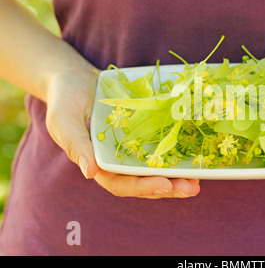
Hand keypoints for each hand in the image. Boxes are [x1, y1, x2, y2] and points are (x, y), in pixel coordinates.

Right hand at [45, 66, 199, 198]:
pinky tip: (194, 156)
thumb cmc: (65, 100)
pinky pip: (162, 146)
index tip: (164, 186)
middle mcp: (118, 161)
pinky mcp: (144, 132)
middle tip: (191, 189)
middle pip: (144, 181)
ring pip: (156, 168)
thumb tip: (90, 173)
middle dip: (168, 187)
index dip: (143, 187)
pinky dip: (177, 153)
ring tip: (197, 181)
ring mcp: (133, 148)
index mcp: (98, 164)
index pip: (121, 184)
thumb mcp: (64, 121)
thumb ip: (76, 146)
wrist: (76, 79)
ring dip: (177, 177)